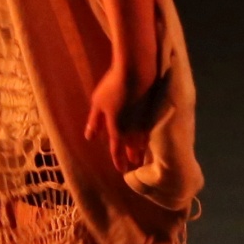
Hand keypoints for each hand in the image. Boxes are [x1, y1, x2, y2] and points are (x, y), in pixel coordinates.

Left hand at [82, 59, 158, 175]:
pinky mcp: (153, 112)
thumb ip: (95, 122)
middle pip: (132, 148)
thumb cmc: (113, 87)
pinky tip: (149, 136)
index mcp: (117, 130)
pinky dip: (148, 137)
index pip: (117, 150)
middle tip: (135, 164)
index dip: (118, 161)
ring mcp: (144, 122)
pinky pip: (149, 130)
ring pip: (142, 140)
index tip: (121, 170)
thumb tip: (90, 137)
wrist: (137, 73)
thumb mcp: (98, 103)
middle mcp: (132, 130)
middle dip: (132, 156)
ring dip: (142, 149)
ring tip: (142, 154)